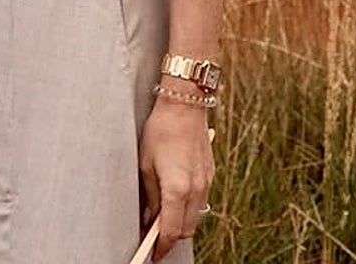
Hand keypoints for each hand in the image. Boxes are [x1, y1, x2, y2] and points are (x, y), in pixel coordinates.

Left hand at [138, 98, 213, 260]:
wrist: (184, 106)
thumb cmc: (161, 130)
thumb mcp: (145, 163)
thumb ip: (150, 194)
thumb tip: (148, 216)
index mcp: (177, 189)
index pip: (171, 230)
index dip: (161, 246)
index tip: (153, 254)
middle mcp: (196, 190)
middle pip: (186, 228)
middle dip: (171, 236)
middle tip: (154, 235)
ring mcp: (206, 183)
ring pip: (195, 217)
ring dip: (181, 222)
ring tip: (162, 215)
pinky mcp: (210, 176)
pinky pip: (201, 201)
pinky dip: (189, 207)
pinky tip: (175, 198)